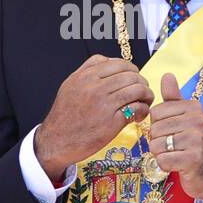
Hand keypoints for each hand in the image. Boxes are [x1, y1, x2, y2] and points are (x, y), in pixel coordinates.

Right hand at [35, 55, 152, 181]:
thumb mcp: (70, 85)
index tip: (133, 78)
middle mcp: (95, 87)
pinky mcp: (112, 122)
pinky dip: (143, 110)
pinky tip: (138, 115)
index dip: (132, 70)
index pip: (120, 63)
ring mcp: (104, 104)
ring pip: (137, 89)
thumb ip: (87, 71)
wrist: (56, 141)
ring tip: (144, 103)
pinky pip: (137, 108)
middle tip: (142, 92)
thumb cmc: (64, 116)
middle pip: (132, 75)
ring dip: (146, 95)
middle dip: (142, 82)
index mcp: (86, 76)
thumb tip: (108, 62)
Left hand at [147, 72, 202, 202]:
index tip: (172, 131)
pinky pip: (162, 160)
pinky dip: (165, 165)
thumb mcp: (185, 117)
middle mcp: (196, 120)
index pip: (155, 112)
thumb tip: (167, 75)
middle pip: (154, 129)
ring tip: (176, 154)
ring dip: (161, 154)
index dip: (158, 125)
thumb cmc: (193, 143)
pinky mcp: (193, 159)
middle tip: (174, 145)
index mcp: (193, 107)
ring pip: (156, 145)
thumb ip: (173, 98)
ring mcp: (196, 140)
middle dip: (159, 141)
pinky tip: (178, 164)